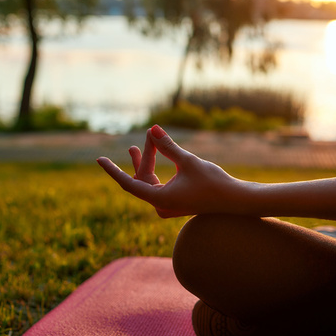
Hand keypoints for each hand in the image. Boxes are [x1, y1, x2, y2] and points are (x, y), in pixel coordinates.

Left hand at [97, 125, 238, 217]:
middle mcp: (161, 205)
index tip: (99, 159)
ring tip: (135, 146)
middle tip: (148, 135)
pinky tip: (153, 159)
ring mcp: (167, 206)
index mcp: (160, 199)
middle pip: (142, 179)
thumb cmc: (214, 182)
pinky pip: (157, 186)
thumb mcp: (188, 161)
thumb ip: (168, 146)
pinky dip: (155, 171)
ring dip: (146, 163)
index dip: (113, 170)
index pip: (129, 183)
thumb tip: (153, 129)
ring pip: (149, 182)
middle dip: (142, 157)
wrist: (235, 201)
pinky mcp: (175, 203)